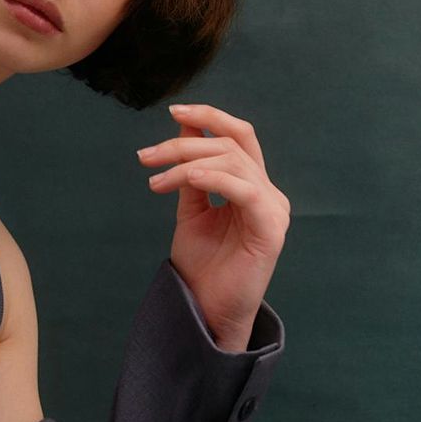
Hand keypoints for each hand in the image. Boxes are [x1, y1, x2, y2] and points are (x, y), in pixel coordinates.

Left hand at [136, 102, 291, 349]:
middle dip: (185, 142)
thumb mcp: (191, 209)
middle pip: (232, 144)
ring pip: (233, 162)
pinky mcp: (271, 228)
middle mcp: (268, 194)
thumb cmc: (202, 266)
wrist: (206, 310)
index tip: (173, 111)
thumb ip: (191, 171)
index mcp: (252, 187)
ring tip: (156, 177)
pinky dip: (213, 178)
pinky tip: (186, 178)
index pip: (239, 137)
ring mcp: (273, 210)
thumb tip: (184, 128)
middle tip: (147, 156)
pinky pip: (245, 190)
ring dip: (188, 162)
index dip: (210, 117)